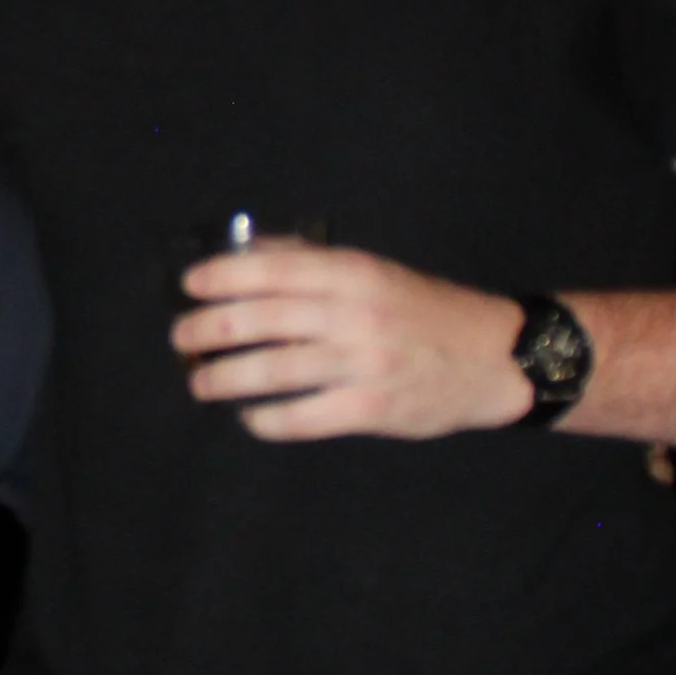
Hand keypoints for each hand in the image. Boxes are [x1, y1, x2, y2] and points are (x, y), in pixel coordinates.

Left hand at [172, 241, 530, 442]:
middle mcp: (353, 314)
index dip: (222, 277)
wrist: (494, 358)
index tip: (190, 285)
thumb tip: (244, 255)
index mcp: (351, 273)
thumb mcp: (372, 271)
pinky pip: (301, 418)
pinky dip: (265, 419)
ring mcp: (361, 364)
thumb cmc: (424, 311)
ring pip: (272, 372)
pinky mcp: (370, 410)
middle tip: (181, 339)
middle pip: (260, 321)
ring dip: (223, 378)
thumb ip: (310, 262)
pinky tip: (248, 416)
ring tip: (200, 382)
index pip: (271, 269)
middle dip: (208, 330)